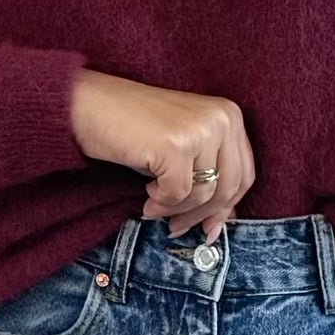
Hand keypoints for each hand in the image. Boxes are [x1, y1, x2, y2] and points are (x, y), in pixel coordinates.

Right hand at [70, 68, 257, 236]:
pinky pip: (178, 194)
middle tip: (176, 226)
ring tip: (153, 206)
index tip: (208, 228)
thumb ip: (208, 175)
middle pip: (229, 187)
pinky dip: (160, 203)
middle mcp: (222, 118)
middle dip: (202, 215)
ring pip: (204, 195)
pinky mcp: (176, 145)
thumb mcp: (182, 149)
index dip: (227, 208)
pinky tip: (145, 195)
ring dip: (176, 210)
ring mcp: (201, 129)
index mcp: (230, 115)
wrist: (89, 105)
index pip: (245, 174)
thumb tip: (224, 221)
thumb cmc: (133, 129)